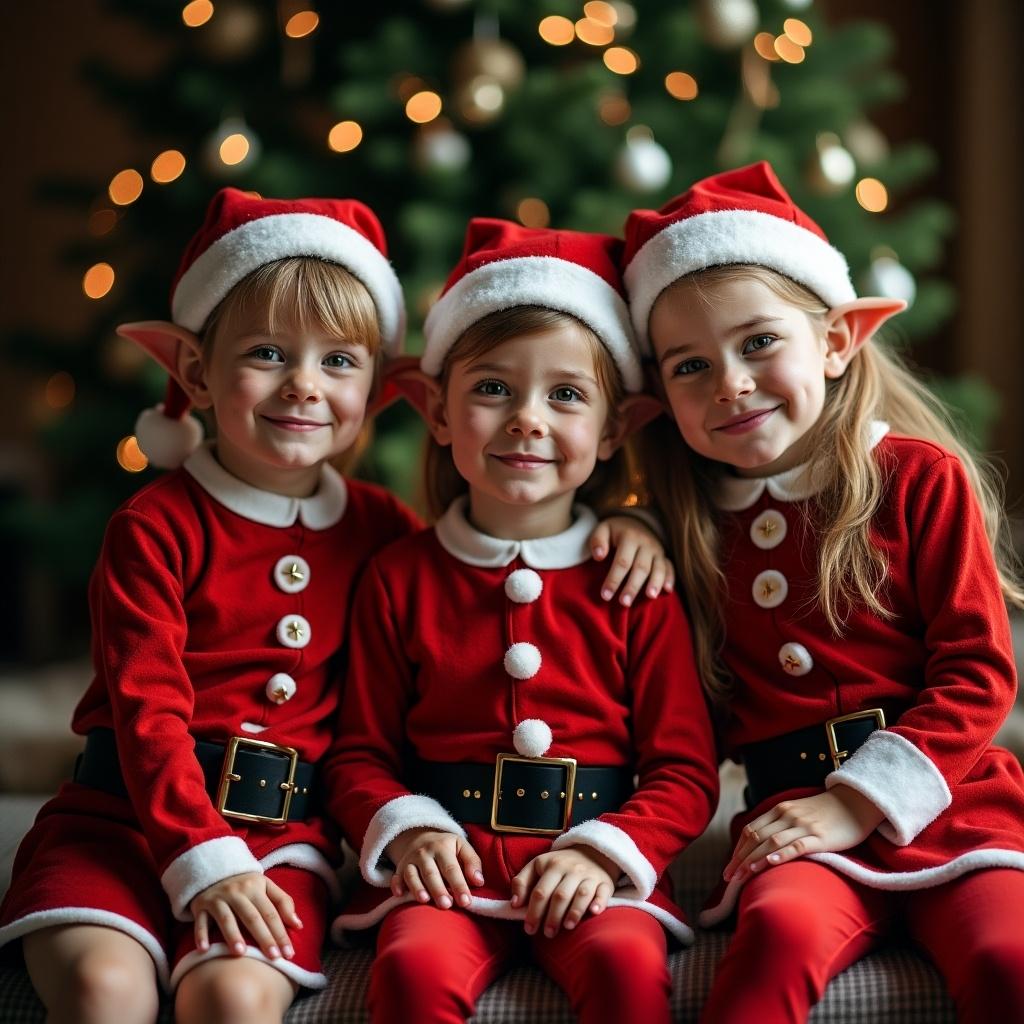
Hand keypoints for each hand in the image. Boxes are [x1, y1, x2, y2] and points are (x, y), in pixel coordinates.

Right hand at [190, 871, 301, 959]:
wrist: (214, 868)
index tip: (289, 953)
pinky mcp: (201, 905)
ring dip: (233, 936)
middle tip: (273, 958)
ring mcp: (217, 898)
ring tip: (241, 954)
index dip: (281, 933)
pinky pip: (200, 921)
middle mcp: (237, 892)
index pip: (271, 913)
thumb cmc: (245, 884)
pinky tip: (204, 950)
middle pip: (252, 917)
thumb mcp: (265, 886)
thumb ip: (283, 903)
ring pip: (226, 918)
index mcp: (256, 887)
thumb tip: (298, 924)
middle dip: (264, 938)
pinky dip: (201, 935)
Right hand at [386, 828, 484, 908]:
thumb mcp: (461, 847)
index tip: (466, 901)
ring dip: (417, 888)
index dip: (459, 885)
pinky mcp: (399, 868)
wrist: (421, 836)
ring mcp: (410, 860)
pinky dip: (396, 885)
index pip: (452, 868)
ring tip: (425, 900)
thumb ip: (472, 862)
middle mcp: (424, 853)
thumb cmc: (446, 848)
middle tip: (447, 905)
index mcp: (442, 847)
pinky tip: (400, 894)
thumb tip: (479, 881)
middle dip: (438, 889)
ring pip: (412, 875)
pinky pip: (396, 877)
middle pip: (431, 873)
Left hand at [511, 847, 617, 936]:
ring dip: (574, 912)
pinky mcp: (605, 882)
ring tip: (567, 927)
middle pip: (560, 895)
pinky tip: (593, 912)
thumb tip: (514, 903)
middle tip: (548, 934)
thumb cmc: (559, 865)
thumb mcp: (537, 866)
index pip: (540, 891)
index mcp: (552, 865)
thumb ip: (522, 882)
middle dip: (552, 917)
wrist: (591, 851)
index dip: (533, 912)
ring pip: (582, 894)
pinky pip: (603, 892)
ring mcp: (589, 875)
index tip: (529, 929)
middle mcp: (572, 869)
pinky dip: (599, 902)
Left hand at [589, 515, 673, 605]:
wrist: (635, 521)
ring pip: (658, 568)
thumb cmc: (615, 532)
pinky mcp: (664, 556)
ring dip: (654, 583)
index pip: (622, 561)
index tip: (605, 595)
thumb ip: (597, 540)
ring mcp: (657, 550)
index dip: (614, 579)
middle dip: (632, 586)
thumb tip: (598, 556)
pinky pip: (670, 567)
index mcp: (629, 537)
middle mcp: (646, 543)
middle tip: (624, 603)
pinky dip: (670, 579)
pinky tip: (667, 590)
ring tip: (649, 597)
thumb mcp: (603, 529)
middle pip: (640, 567)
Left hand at [724, 787, 885, 881]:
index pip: (751, 830)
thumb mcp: (797, 813)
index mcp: (779, 810)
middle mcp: (788, 816)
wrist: (856, 802)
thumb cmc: (826, 812)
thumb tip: (760, 845)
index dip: (738, 850)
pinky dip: (781, 854)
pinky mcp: (820, 837)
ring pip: (772, 842)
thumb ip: (780, 824)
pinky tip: (770, 863)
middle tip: (729, 879)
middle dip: (740, 860)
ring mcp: (803, 826)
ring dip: (754, 860)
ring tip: (742, 876)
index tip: (729, 867)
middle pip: (757, 838)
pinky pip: (797, 845)